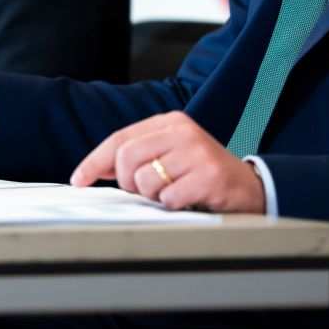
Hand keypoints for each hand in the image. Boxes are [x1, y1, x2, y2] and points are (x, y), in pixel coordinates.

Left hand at [70, 111, 264, 213]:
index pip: (120, 139)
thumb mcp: (171, 154)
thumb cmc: (203, 173)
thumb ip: (138, 157)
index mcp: (170, 122)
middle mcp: (182, 132)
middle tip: (145, 191)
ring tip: (174, 192)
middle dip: (128, 183)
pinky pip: (168, 198)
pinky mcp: (208, 176)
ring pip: (145, 181)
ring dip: (154, 196)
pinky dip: (173, 205)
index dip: (95, 161)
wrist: (249, 187)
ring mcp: (196, 152)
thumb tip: (97, 169)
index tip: (79, 179)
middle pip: (126, 159)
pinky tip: (188, 199)